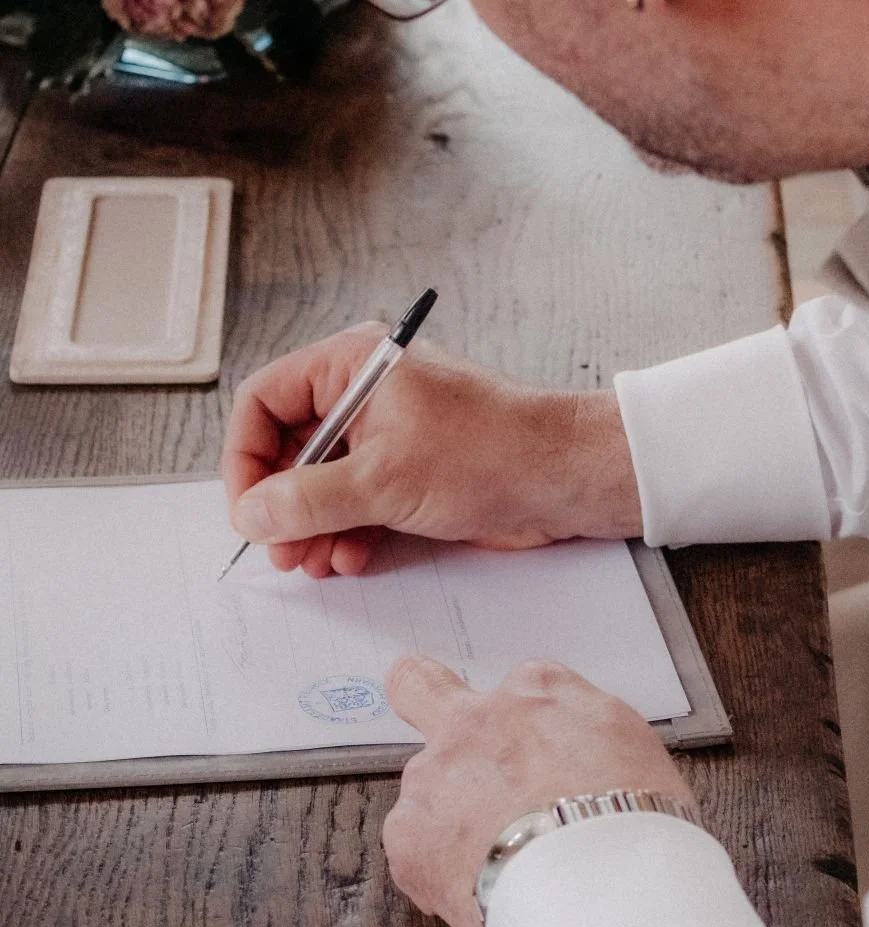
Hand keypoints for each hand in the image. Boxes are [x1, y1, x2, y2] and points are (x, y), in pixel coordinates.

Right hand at [222, 323, 640, 575]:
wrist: (564, 479)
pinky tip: (350, 559)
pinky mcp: (410, 470)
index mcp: (353, 365)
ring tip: (313, 561)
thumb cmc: (489, 453)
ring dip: (312, 525)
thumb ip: (307, 499)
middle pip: (290, 445)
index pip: (266, 400)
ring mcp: (389, 433)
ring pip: (322, 480)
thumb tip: (251, 513)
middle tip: (279, 550)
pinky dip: (346, 531)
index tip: (247, 509)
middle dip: (282, 502)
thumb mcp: (382, 480)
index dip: (246, 456)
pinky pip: (357, 500)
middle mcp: (366, 393)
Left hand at [381, 655, 697, 926]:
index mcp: (536, 692)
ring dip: (448, 816)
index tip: (536, 752)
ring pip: (425, 787)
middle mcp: (475, 721)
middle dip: (418, 694)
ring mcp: (434, 776)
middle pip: (421, 686)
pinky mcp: (409, 836)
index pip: (520, 689)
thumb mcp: (632, 744)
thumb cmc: (632, 817)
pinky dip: (436, 873)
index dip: (527, 724)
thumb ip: (587, 731)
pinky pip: (413, 851)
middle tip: (431, 725)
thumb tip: (575, 749)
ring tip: (496, 867)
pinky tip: (474, 897)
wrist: (600, 881)